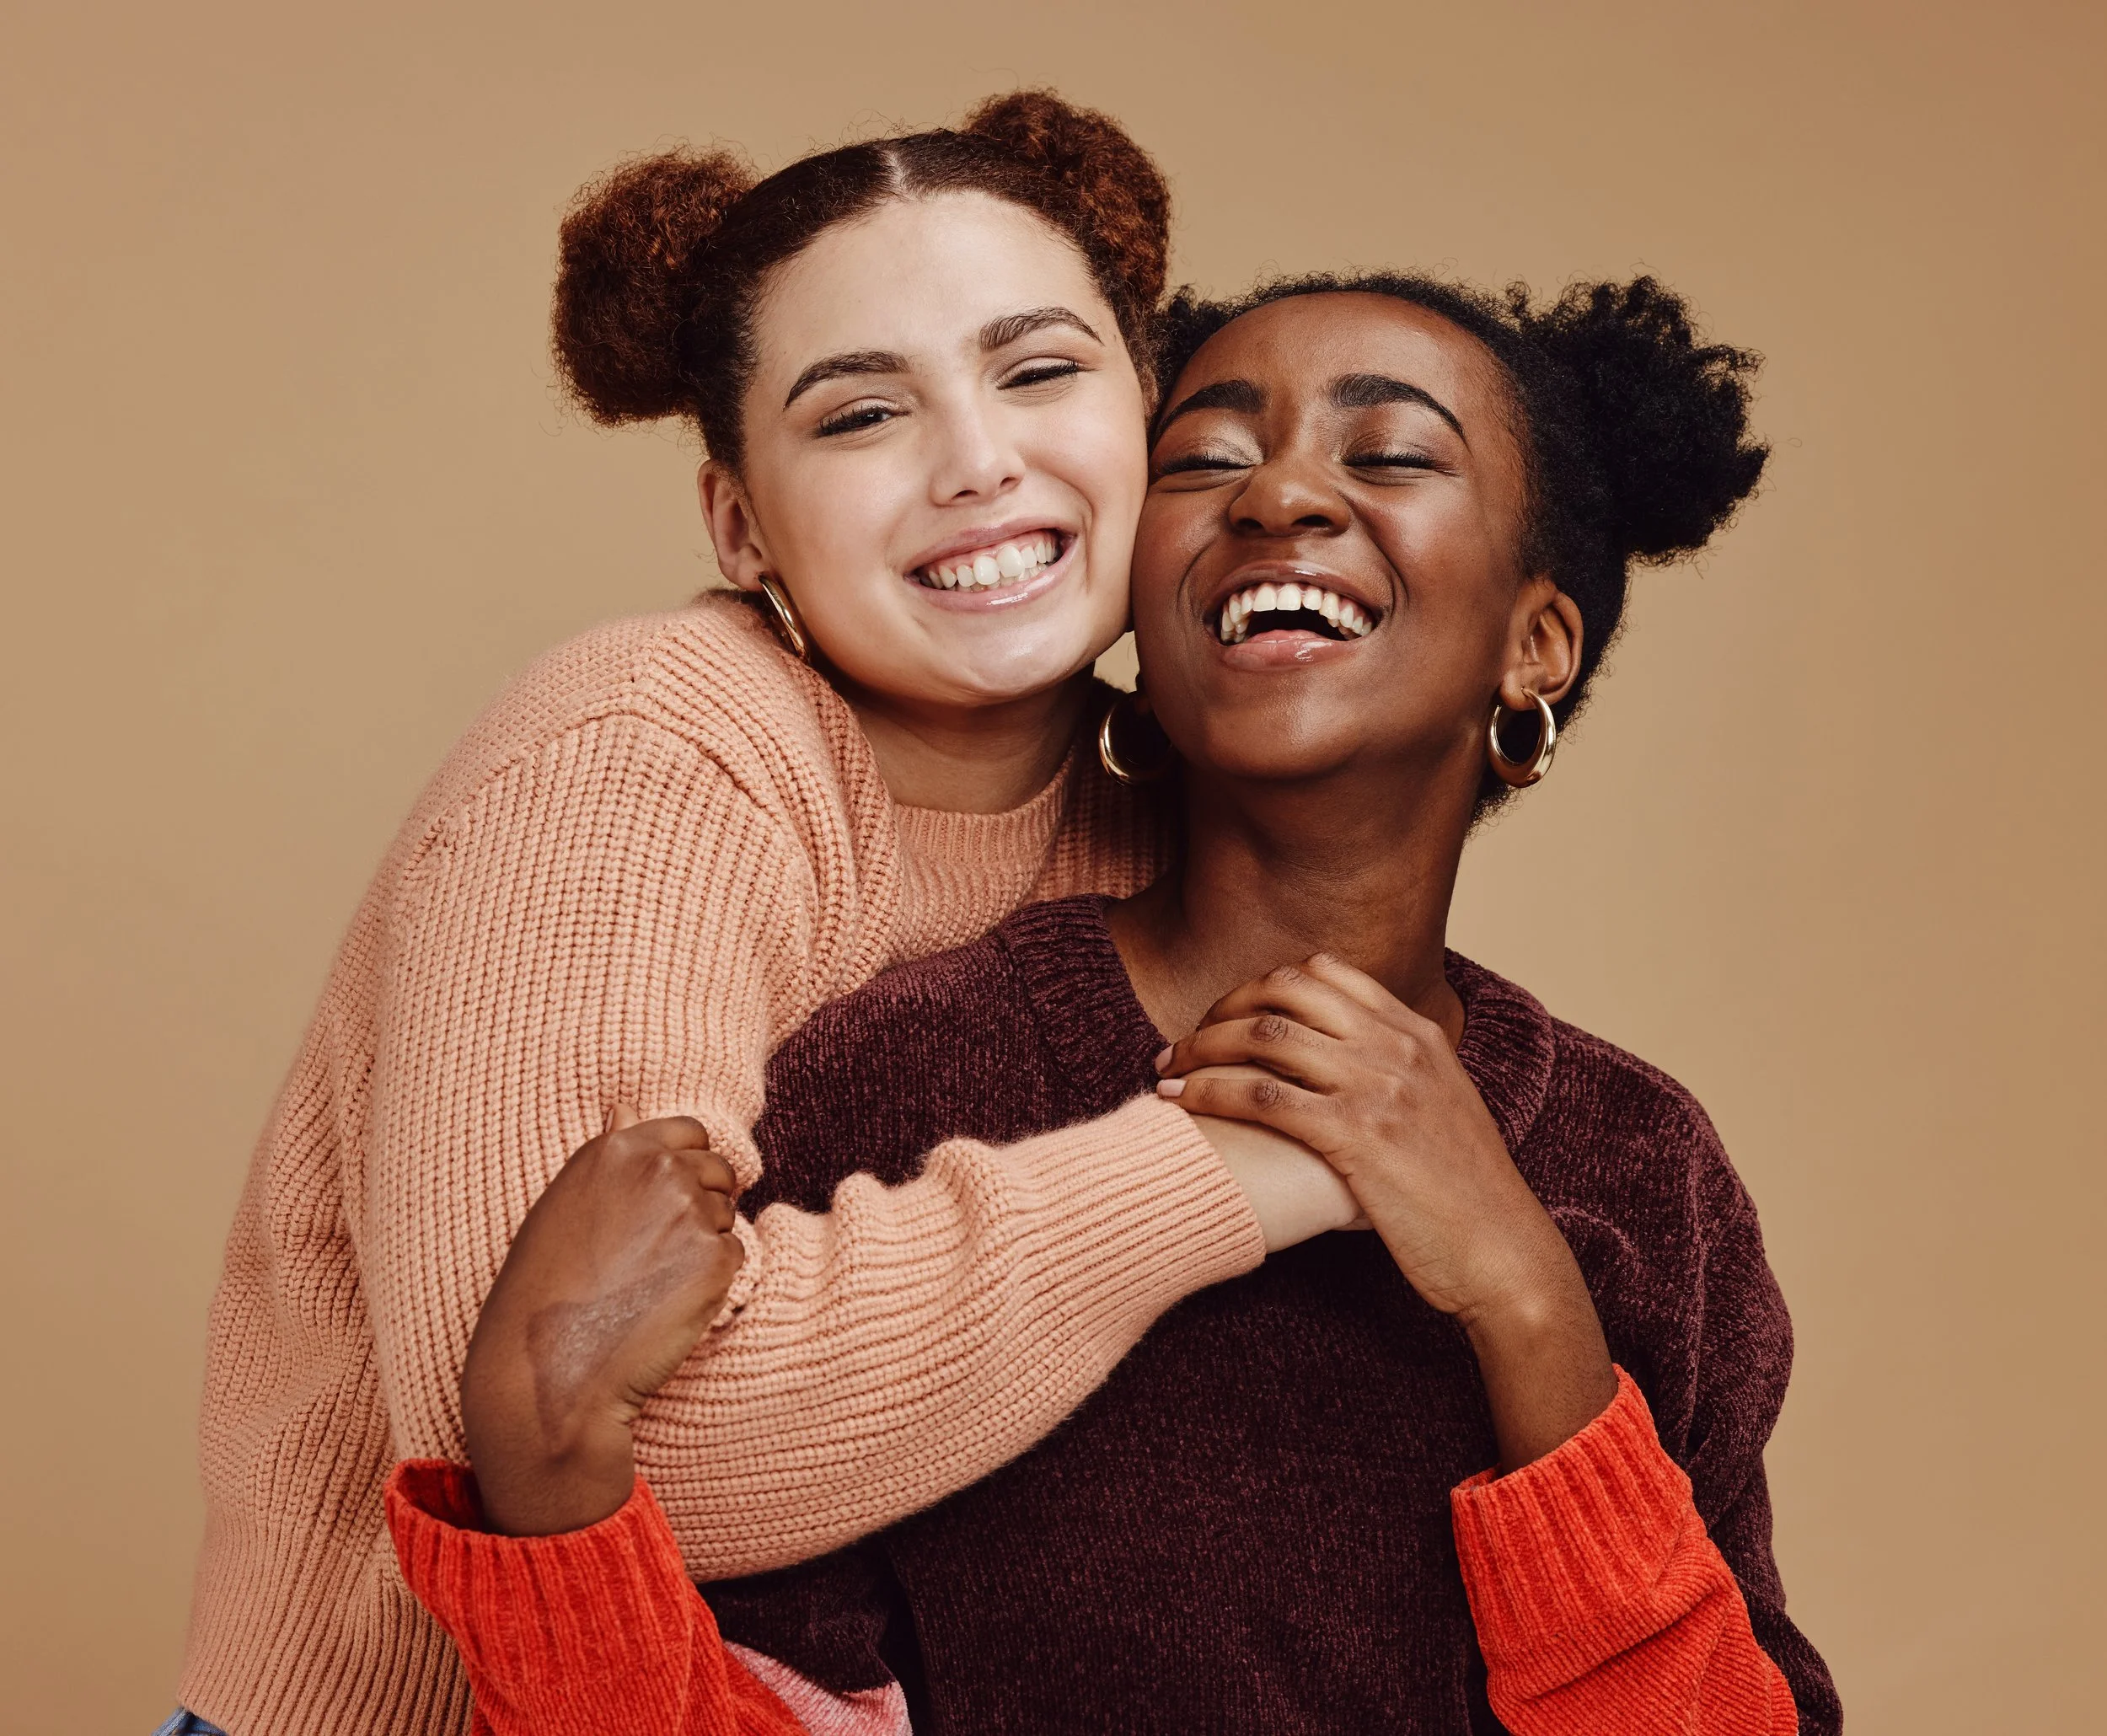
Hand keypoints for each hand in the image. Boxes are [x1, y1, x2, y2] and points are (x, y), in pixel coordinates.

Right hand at [460, 1105, 743, 1534]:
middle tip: (657, 1254)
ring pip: (727, 1214)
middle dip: (703, 1202)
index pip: (690, 1132)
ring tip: (651, 1282)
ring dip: (704, 1242)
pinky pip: (734, 1256)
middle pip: (718, 1170)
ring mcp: (692, 1212)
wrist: (550, 1369)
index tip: (667, 1200)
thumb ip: (608, 1157)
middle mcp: (660, 1169)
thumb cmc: (545, 1292)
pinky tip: (668, 1303)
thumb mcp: (563, 1205)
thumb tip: (625, 1108)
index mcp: (617, 1149)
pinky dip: (712, 1280)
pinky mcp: (717, 1258)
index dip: (687, 1164)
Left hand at [1155, 956, 1615, 1468]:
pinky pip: (1263, 1095)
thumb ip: (1398, 1072)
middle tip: (1186, 1041)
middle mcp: (1397, 1048)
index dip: (1263, 986)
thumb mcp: (1442, 1107)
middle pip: (1285, 990)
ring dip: (1202, 1046)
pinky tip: (1180, 1103)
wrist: (1503, 1253)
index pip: (1324, 973)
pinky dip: (1209, 1091)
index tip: (1228, 1017)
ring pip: (1265, 1036)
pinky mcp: (1357, 1136)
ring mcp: (1379, 1087)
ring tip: (1168, 1070)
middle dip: (1222, 1008)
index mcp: (1418, 1033)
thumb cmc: (1465, 1195)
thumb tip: (1343, 1063)